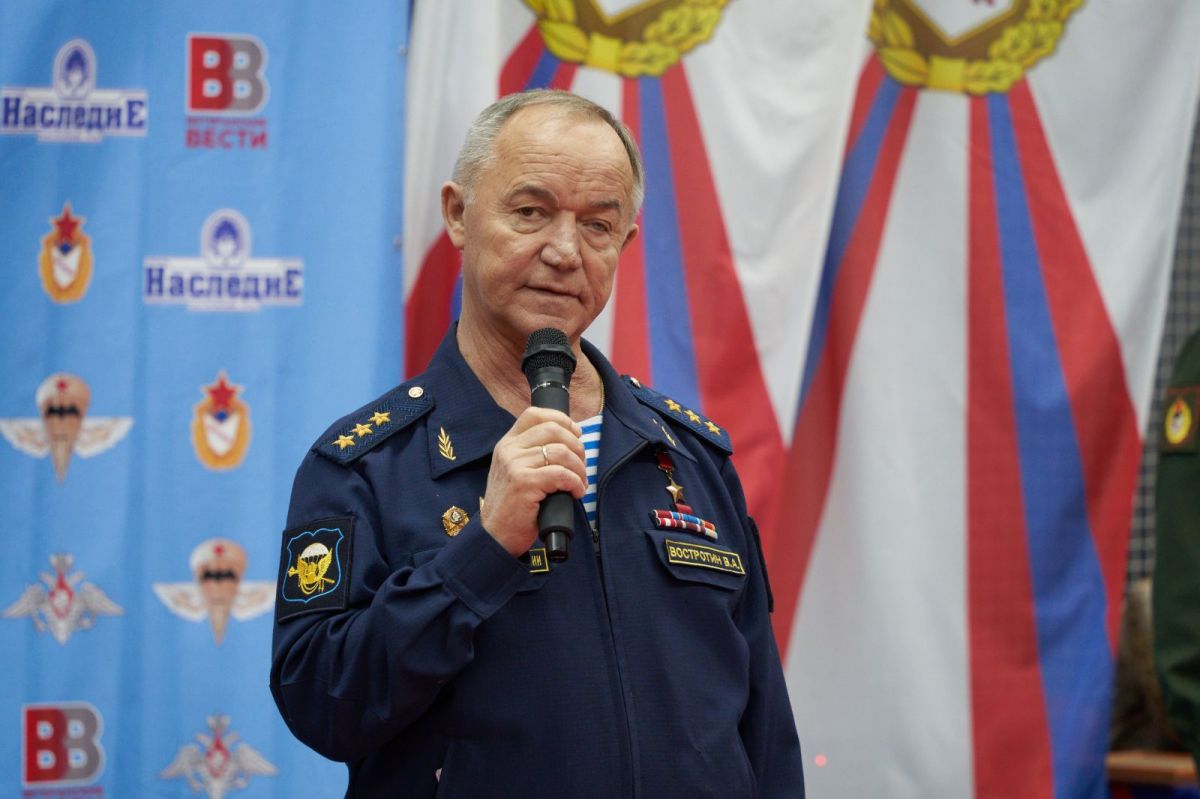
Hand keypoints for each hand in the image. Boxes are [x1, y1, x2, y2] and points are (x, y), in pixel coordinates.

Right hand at [480, 407, 586, 556]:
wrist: (495, 535)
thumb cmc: (512, 507)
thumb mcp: (514, 472)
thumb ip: (531, 454)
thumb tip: (569, 442)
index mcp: (507, 444)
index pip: (534, 414)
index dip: (561, 419)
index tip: (576, 434)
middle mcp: (509, 450)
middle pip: (553, 429)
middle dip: (576, 446)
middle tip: (581, 465)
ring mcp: (515, 465)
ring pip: (561, 452)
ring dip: (579, 468)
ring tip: (580, 482)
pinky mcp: (524, 483)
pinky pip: (561, 474)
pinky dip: (575, 483)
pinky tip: (575, 492)